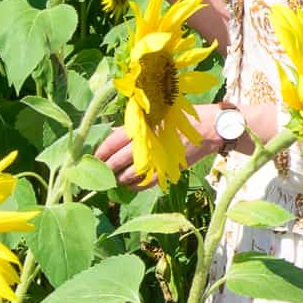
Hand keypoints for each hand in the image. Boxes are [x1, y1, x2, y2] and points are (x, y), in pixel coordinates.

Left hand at [97, 106, 224, 189]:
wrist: (209, 128)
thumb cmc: (178, 117)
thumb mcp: (153, 115)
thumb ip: (132, 126)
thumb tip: (110, 136)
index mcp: (142, 126)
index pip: (112, 141)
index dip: (100, 152)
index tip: (93, 158)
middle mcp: (147, 142)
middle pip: (117, 161)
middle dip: (106, 168)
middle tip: (100, 172)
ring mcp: (156, 158)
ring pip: (128, 175)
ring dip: (119, 179)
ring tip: (115, 178)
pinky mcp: (166, 170)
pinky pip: (144, 183)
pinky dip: (134, 186)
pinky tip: (129, 185)